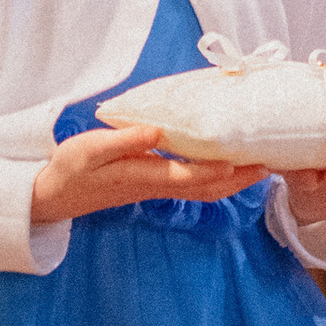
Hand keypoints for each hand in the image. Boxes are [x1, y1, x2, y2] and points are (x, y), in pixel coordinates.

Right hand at [28, 126, 263, 228]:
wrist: (55, 194)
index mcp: (143, 176)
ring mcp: (157, 188)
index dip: (217, 170)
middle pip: (206, 187)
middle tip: (270, 165)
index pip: (189, 175)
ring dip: (233, 181)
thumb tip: (157, 131)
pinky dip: (216, 178)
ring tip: (259, 167)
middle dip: (238, 179)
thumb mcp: (90, 149)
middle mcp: (156, 185)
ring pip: (203, 190)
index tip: (244, 161)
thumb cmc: (72, 168)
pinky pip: (193, 186)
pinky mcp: (154, 185)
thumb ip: (124, 140)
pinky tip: (226, 166)